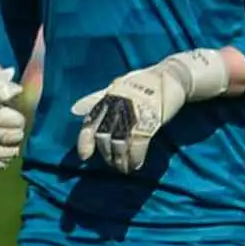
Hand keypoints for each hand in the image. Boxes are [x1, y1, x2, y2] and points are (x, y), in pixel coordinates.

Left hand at [69, 48, 229, 173]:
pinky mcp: (151, 119)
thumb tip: (73, 109)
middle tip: (112, 164)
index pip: (91, 122)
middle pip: (105, 137)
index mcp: (108, 99)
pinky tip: (136, 165)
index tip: (84, 156)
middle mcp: (118, 106)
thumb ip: (96, 100)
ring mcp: (134, 113)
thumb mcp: (116, 87)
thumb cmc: (142, 82)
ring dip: (120, 160)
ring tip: (123, 168)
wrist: (171, 77)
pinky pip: (139, 144)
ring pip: (120, 143)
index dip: (85, 141)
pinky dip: (136, 157)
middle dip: (107, 154)